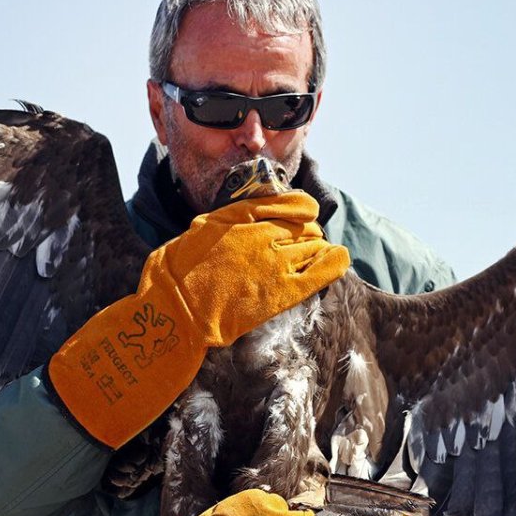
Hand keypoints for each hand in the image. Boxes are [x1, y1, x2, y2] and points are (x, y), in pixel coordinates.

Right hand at [48, 192, 348, 447]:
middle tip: (303, 245)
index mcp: (241, 216)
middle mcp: (263, 233)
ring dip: (317, 249)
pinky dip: (335, 262)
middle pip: (306, 226)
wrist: (176, 312)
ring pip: (315, 245)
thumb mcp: (199, 229)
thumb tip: (239, 220)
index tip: (301, 216)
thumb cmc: (176, 274)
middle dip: (308, 233)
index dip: (301, 209)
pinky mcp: (282, 291)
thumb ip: (226, 222)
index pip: (292, 203)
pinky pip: (323, 271)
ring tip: (315, 256)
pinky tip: (339, 259)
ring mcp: (276, 262)